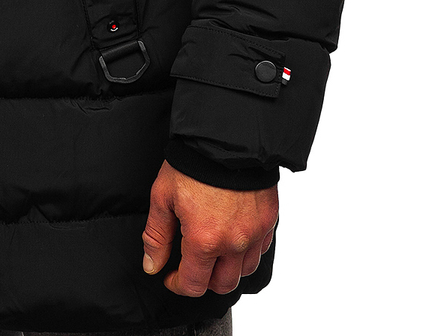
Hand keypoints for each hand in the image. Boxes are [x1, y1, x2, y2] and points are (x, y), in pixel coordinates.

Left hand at [142, 160, 277, 296]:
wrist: (226, 137)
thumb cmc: (192, 163)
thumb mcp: (163, 196)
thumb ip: (157, 235)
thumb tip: (152, 264)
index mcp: (205, 240)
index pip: (193, 284)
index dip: (177, 284)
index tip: (170, 276)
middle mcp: (234, 243)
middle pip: (222, 285)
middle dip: (203, 280)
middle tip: (190, 265)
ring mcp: (255, 234)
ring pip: (244, 271)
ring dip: (227, 269)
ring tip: (212, 251)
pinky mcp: (269, 221)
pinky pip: (260, 250)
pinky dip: (246, 252)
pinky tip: (233, 236)